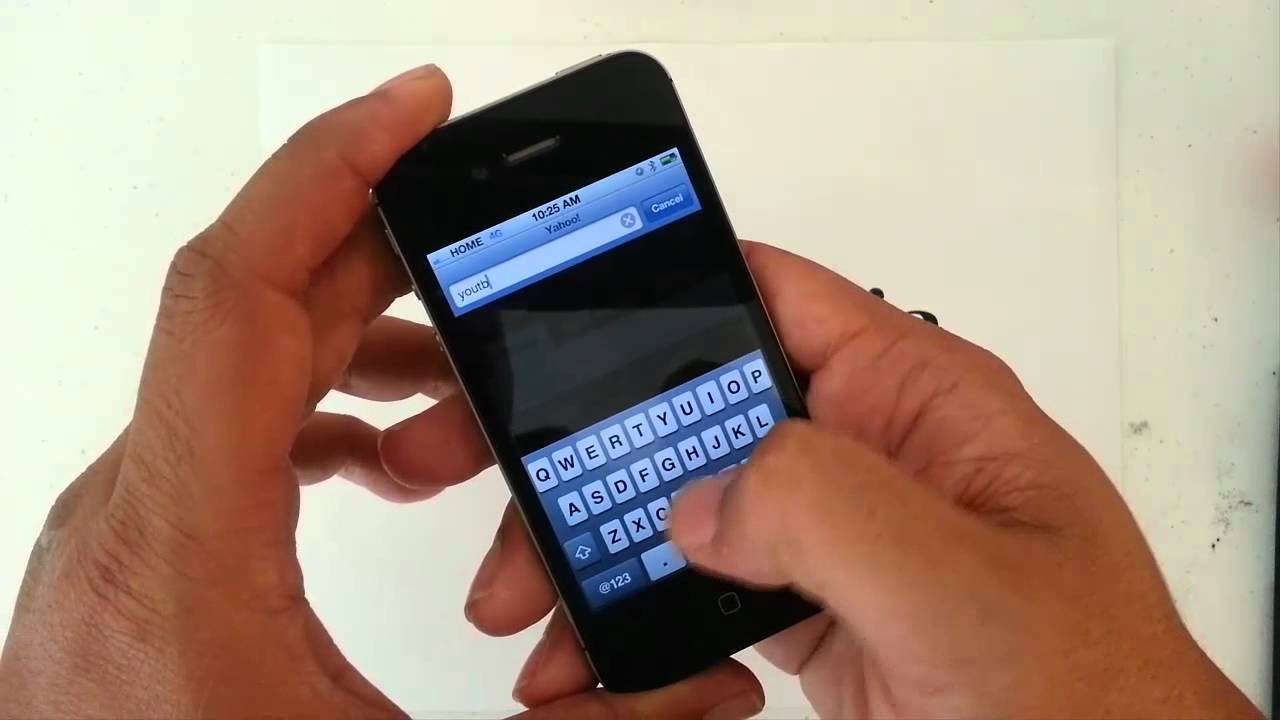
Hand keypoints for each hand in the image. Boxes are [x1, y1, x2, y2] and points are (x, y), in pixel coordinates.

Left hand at [0, 64, 762, 718]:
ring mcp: (137, 524)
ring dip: (362, 343)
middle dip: (390, 252)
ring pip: (247, 364)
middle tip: (488, 237)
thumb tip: (706, 688)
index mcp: (189, 541)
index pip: (242, 291)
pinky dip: (321, 407)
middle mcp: (143, 509)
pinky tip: (385, 454)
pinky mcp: (150, 548)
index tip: (412, 117)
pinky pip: (233, 425)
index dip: (329, 174)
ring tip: (459, 388)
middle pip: (264, 304)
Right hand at [469, 243, 1258, 716]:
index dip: (654, 296)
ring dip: (590, 558)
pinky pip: (691, 595)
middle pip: (689, 412)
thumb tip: (703, 495)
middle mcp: (864, 451)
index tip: (546, 336)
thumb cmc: (1097, 699)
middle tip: (511, 516)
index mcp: (911, 399)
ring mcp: (831, 536)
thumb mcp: (963, 587)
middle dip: (586, 463)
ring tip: (536, 619)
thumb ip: (831, 509)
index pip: (764, 295)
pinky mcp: (807, 609)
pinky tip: (603, 665)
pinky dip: (630, 628)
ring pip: (676, 510)